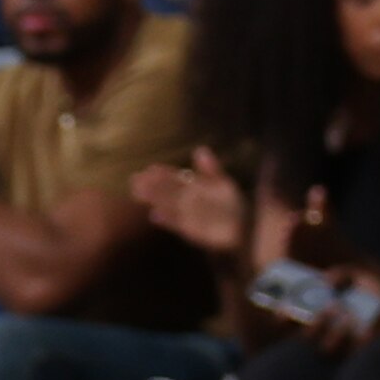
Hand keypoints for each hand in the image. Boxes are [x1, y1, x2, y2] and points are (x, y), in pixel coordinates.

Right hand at [134, 148, 248, 256]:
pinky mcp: (189, 230)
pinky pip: (174, 223)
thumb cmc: (235, 204)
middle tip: (135, 179)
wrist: (245, 229)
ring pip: (166, 204)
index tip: (150, 168)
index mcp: (196, 186)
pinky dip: (165, 220)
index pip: (175, 177)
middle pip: (167, 190)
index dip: (163, 173)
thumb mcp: (224, 182)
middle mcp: (188, 199)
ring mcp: (187, 214)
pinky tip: (154, 216)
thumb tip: (199, 150)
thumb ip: (210, 169)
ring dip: (152, 199)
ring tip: (137, 193)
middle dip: (151, 185)